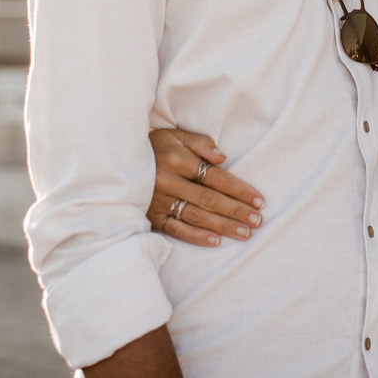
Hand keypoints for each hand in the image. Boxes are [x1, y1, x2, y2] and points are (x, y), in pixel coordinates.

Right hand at [146, 128, 264, 246]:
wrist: (118, 160)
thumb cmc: (156, 146)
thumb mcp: (176, 136)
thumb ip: (201, 144)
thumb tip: (222, 158)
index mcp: (177, 159)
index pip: (216, 178)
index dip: (240, 190)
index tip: (259, 201)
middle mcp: (168, 181)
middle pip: (210, 199)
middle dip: (236, 211)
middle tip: (257, 221)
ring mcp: (158, 201)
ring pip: (196, 216)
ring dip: (223, 226)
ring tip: (245, 233)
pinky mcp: (151, 216)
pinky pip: (175, 229)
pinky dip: (196, 237)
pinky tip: (215, 241)